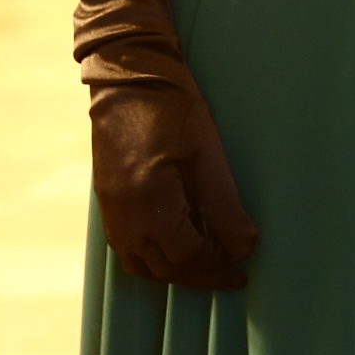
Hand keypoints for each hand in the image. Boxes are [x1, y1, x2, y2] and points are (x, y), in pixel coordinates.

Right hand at [89, 80, 259, 289]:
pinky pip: (128, 248)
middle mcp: (124, 218)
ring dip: (176, 270)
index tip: (245, 259)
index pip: (187, 256)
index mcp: (149, 205)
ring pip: (142, 264)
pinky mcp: (108, 204)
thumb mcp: (206, 153)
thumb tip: (246, 246)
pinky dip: (155, 257)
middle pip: (164, 268)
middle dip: (201, 275)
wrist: (128, 79)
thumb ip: (224, 204)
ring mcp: (111, 213)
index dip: (218, 263)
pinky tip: (177, 246)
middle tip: (234, 275)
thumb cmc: (171, 110)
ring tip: (208, 267)